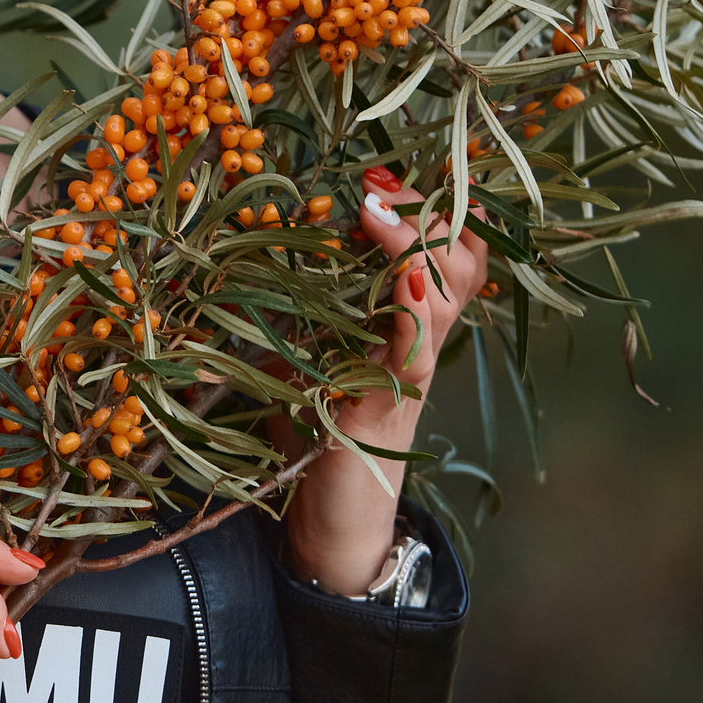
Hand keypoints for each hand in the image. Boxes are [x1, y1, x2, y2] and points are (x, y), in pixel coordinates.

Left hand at [281, 167, 489, 593]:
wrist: (329, 526)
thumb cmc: (313, 433)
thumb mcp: (300, 350)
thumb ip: (294, 303)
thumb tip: (245, 242)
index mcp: (402, 319)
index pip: (441, 245)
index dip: (421, 205)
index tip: (378, 176)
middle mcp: (420, 340)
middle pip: (457, 259)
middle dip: (423, 213)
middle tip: (377, 186)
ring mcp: (412, 373)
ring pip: (445, 297)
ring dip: (415, 249)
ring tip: (380, 214)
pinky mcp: (391, 408)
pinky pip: (419, 355)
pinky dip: (414, 316)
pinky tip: (402, 284)